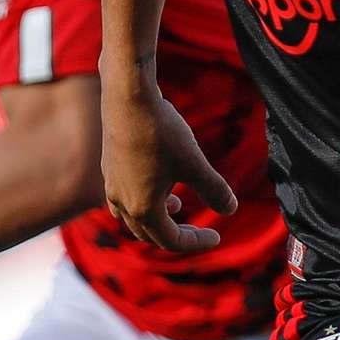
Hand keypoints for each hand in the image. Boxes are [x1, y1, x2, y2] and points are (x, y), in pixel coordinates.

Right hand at [99, 76, 236, 252]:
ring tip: (177, 204)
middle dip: (176, 235)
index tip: (217, 236)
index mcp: (143, 208)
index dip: (197, 242)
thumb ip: (214, 189)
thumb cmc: (161, 131)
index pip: (172, 241)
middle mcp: (122, 202)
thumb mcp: (194, 162)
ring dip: (156, 218)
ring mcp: (112, 184)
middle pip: (150, 234)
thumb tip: (231, 209)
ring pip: (132, 216)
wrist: (127, 96)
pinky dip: (142, 199)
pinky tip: (157, 178)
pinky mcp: (108, 165)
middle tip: (199, 229)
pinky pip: (123, 197)